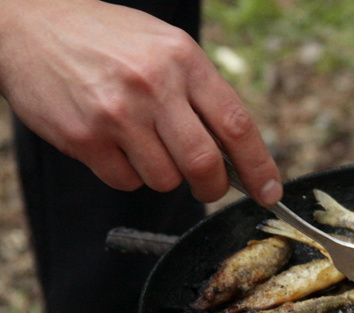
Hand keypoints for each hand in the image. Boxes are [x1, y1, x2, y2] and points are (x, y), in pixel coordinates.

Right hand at [0, 0, 281, 204]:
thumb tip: (238, 154)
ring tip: (145, 144)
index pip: (237, 125)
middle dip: (213, 187)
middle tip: (209, 186)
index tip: (270, 193)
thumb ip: (202, 94)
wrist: (28, 25)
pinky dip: (129, 174)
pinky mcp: (84, 138)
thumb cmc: (109, 41)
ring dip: (165, 175)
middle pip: (204, 164)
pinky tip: (115, 144)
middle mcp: (153, 85)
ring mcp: (116, 113)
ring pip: (165, 179)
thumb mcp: (166, 48)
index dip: (259, 167)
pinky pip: (126, 182)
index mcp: (183, 60)